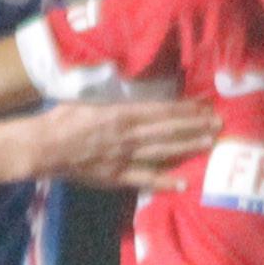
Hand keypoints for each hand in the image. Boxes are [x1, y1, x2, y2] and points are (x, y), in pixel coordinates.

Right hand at [27, 100, 215, 189]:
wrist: (44, 146)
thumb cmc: (62, 119)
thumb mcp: (89, 98)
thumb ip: (112, 95)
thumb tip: (126, 82)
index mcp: (121, 113)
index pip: (161, 109)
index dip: (185, 107)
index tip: (204, 104)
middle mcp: (128, 133)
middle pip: (168, 128)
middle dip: (195, 125)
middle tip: (219, 123)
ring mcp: (124, 156)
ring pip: (162, 150)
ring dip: (188, 146)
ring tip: (210, 143)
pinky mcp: (116, 175)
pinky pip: (144, 178)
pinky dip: (164, 181)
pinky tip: (183, 182)